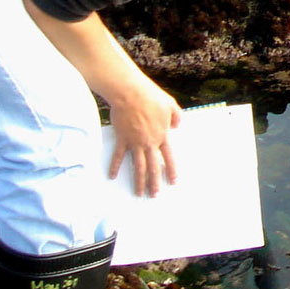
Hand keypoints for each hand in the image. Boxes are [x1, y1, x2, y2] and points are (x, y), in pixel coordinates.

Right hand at [107, 74, 180, 196]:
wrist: (130, 93)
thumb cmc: (151, 97)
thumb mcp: (171, 104)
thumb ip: (177, 116)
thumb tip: (177, 127)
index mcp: (162, 135)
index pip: (168, 157)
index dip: (171, 170)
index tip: (172, 182)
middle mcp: (149, 142)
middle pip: (152, 167)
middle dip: (154, 183)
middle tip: (154, 195)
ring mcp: (135, 142)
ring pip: (137, 166)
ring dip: (139, 181)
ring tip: (139, 193)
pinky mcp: (122, 139)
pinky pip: (118, 156)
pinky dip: (115, 167)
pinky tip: (112, 176)